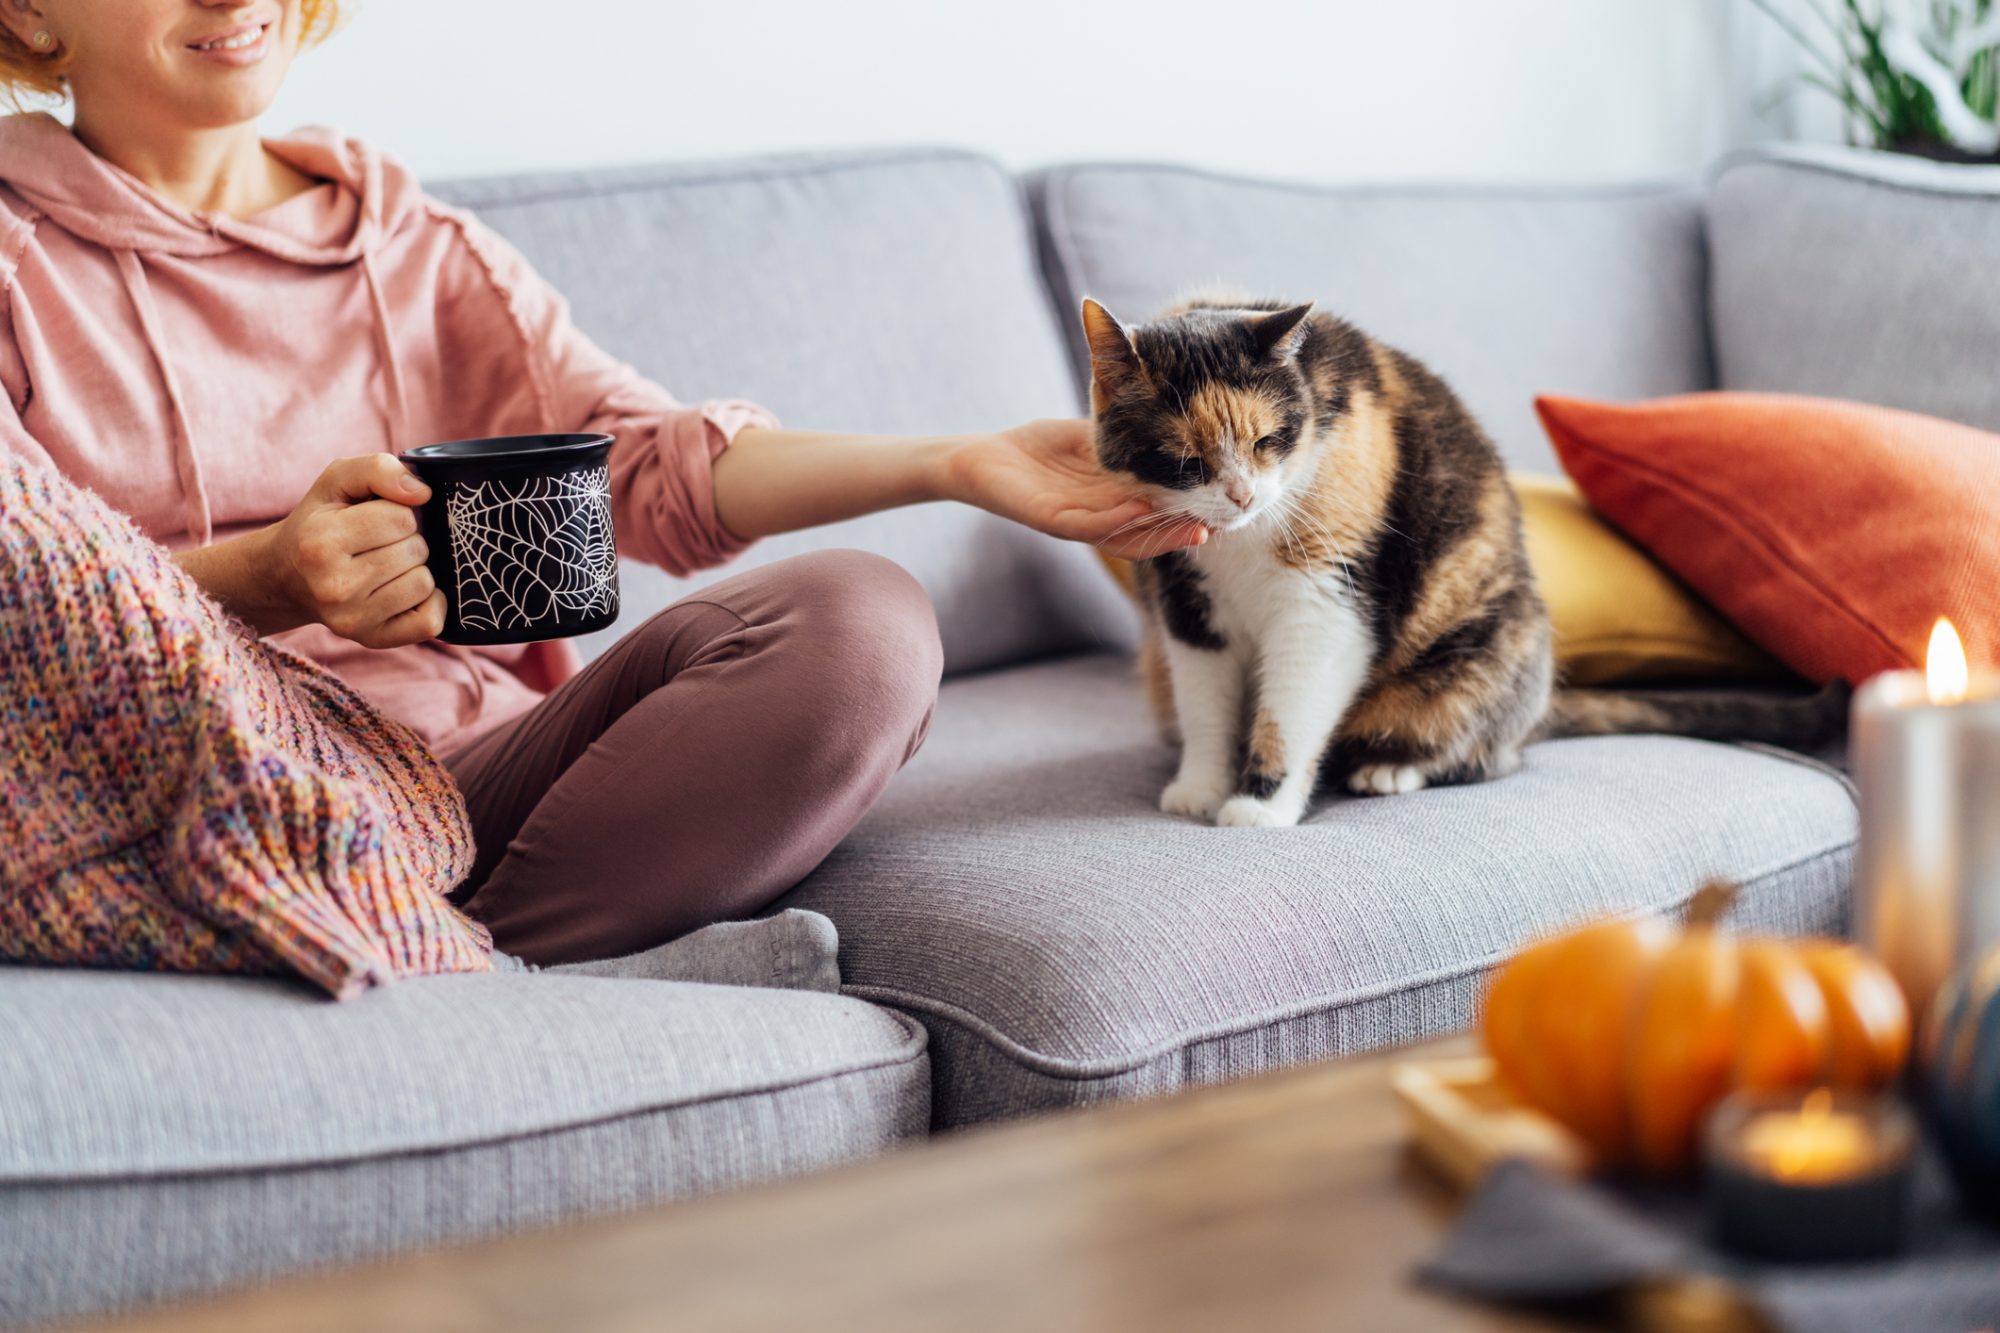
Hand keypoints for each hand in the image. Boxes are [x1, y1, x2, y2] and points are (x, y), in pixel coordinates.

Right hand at [263, 455, 445, 647]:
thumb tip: (422, 493)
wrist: (285, 575)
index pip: (402, 518)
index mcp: (321, 542)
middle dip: (407, 540)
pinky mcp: (371, 639)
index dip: (397, 512)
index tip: (375, 518)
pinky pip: (430, 622)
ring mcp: (352, 619)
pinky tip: (404, 590)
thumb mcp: (337, 480)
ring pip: (425, 583)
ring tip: (386, 565)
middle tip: (378, 543)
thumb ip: (378, 470)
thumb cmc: (319, 521)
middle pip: (416, 550)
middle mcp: (334, 586)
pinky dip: (430, 603)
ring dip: (415, 569)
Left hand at [942, 419, 1206, 559]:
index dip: (1190, 512)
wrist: (981, 458)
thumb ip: (1126, 435)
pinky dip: (1115, 520)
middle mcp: (1098, 519)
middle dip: (1185, 530)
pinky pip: (1087, 526)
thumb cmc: (1036, 450)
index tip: (1225, 504)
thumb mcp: (1092, 439)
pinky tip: (1140, 509)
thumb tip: (1167, 414)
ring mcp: (1075, 522)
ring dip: (1161, 533)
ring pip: (1125, 536)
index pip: (1159, 513)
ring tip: (1195, 527)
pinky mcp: (1049, 519)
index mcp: (1111, 501)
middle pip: (1149, 533)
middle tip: (1222, 525)